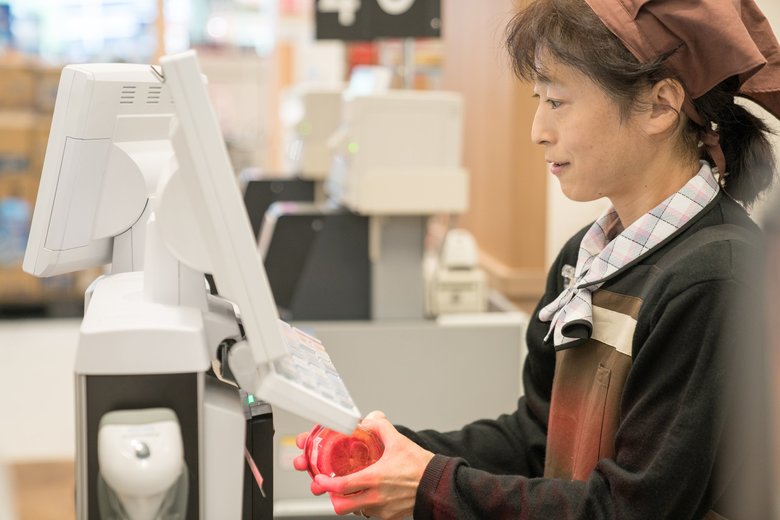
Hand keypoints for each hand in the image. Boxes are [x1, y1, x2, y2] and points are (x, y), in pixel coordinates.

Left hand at [310, 410, 434, 519]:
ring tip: (354, 489)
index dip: (324, 484)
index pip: (340, 487)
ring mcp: (382, 511)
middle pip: (341, 507)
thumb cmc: (420, 466)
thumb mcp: (399, 441)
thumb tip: (369, 419)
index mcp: (374, 479)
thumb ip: (381, 427)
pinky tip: (372, 494)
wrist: (440, 485)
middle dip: (334, 497)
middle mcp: (375, 498)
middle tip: (334, 487)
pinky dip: (366, 505)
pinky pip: (371, 514)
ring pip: (356, 511)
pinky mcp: (390, 517)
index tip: (319, 479)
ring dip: (351, 501)